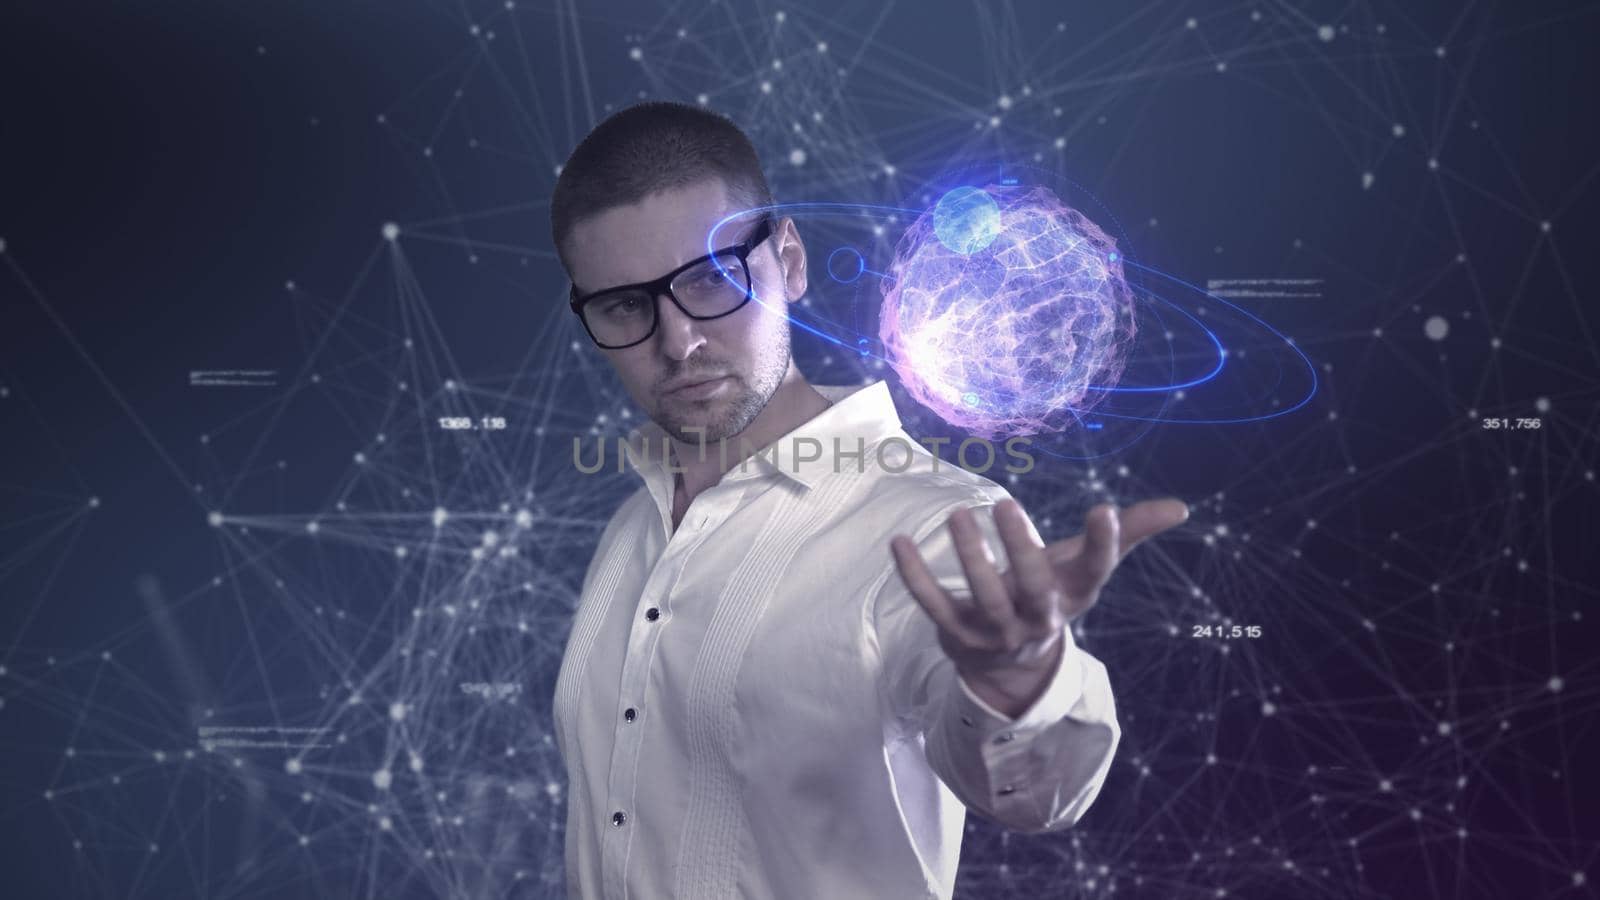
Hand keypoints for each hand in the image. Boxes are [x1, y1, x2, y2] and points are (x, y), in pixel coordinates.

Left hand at [890, 498, 1188, 714]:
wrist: (1006, 665)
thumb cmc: (1047, 594)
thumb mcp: (1082, 567)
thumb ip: (1126, 534)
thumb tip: (1181, 507)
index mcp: (1072, 596)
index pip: (1095, 571)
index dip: (1103, 544)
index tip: (1103, 510)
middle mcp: (1037, 617)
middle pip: (1034, 589)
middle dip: (1021, 550)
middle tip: (1004, 503)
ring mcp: (995, 631)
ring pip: (984, 599)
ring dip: (970, 558)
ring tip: (958, 514)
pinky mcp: (955, 635)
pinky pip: (933, 606)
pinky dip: (914, 576)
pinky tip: (899, 542)